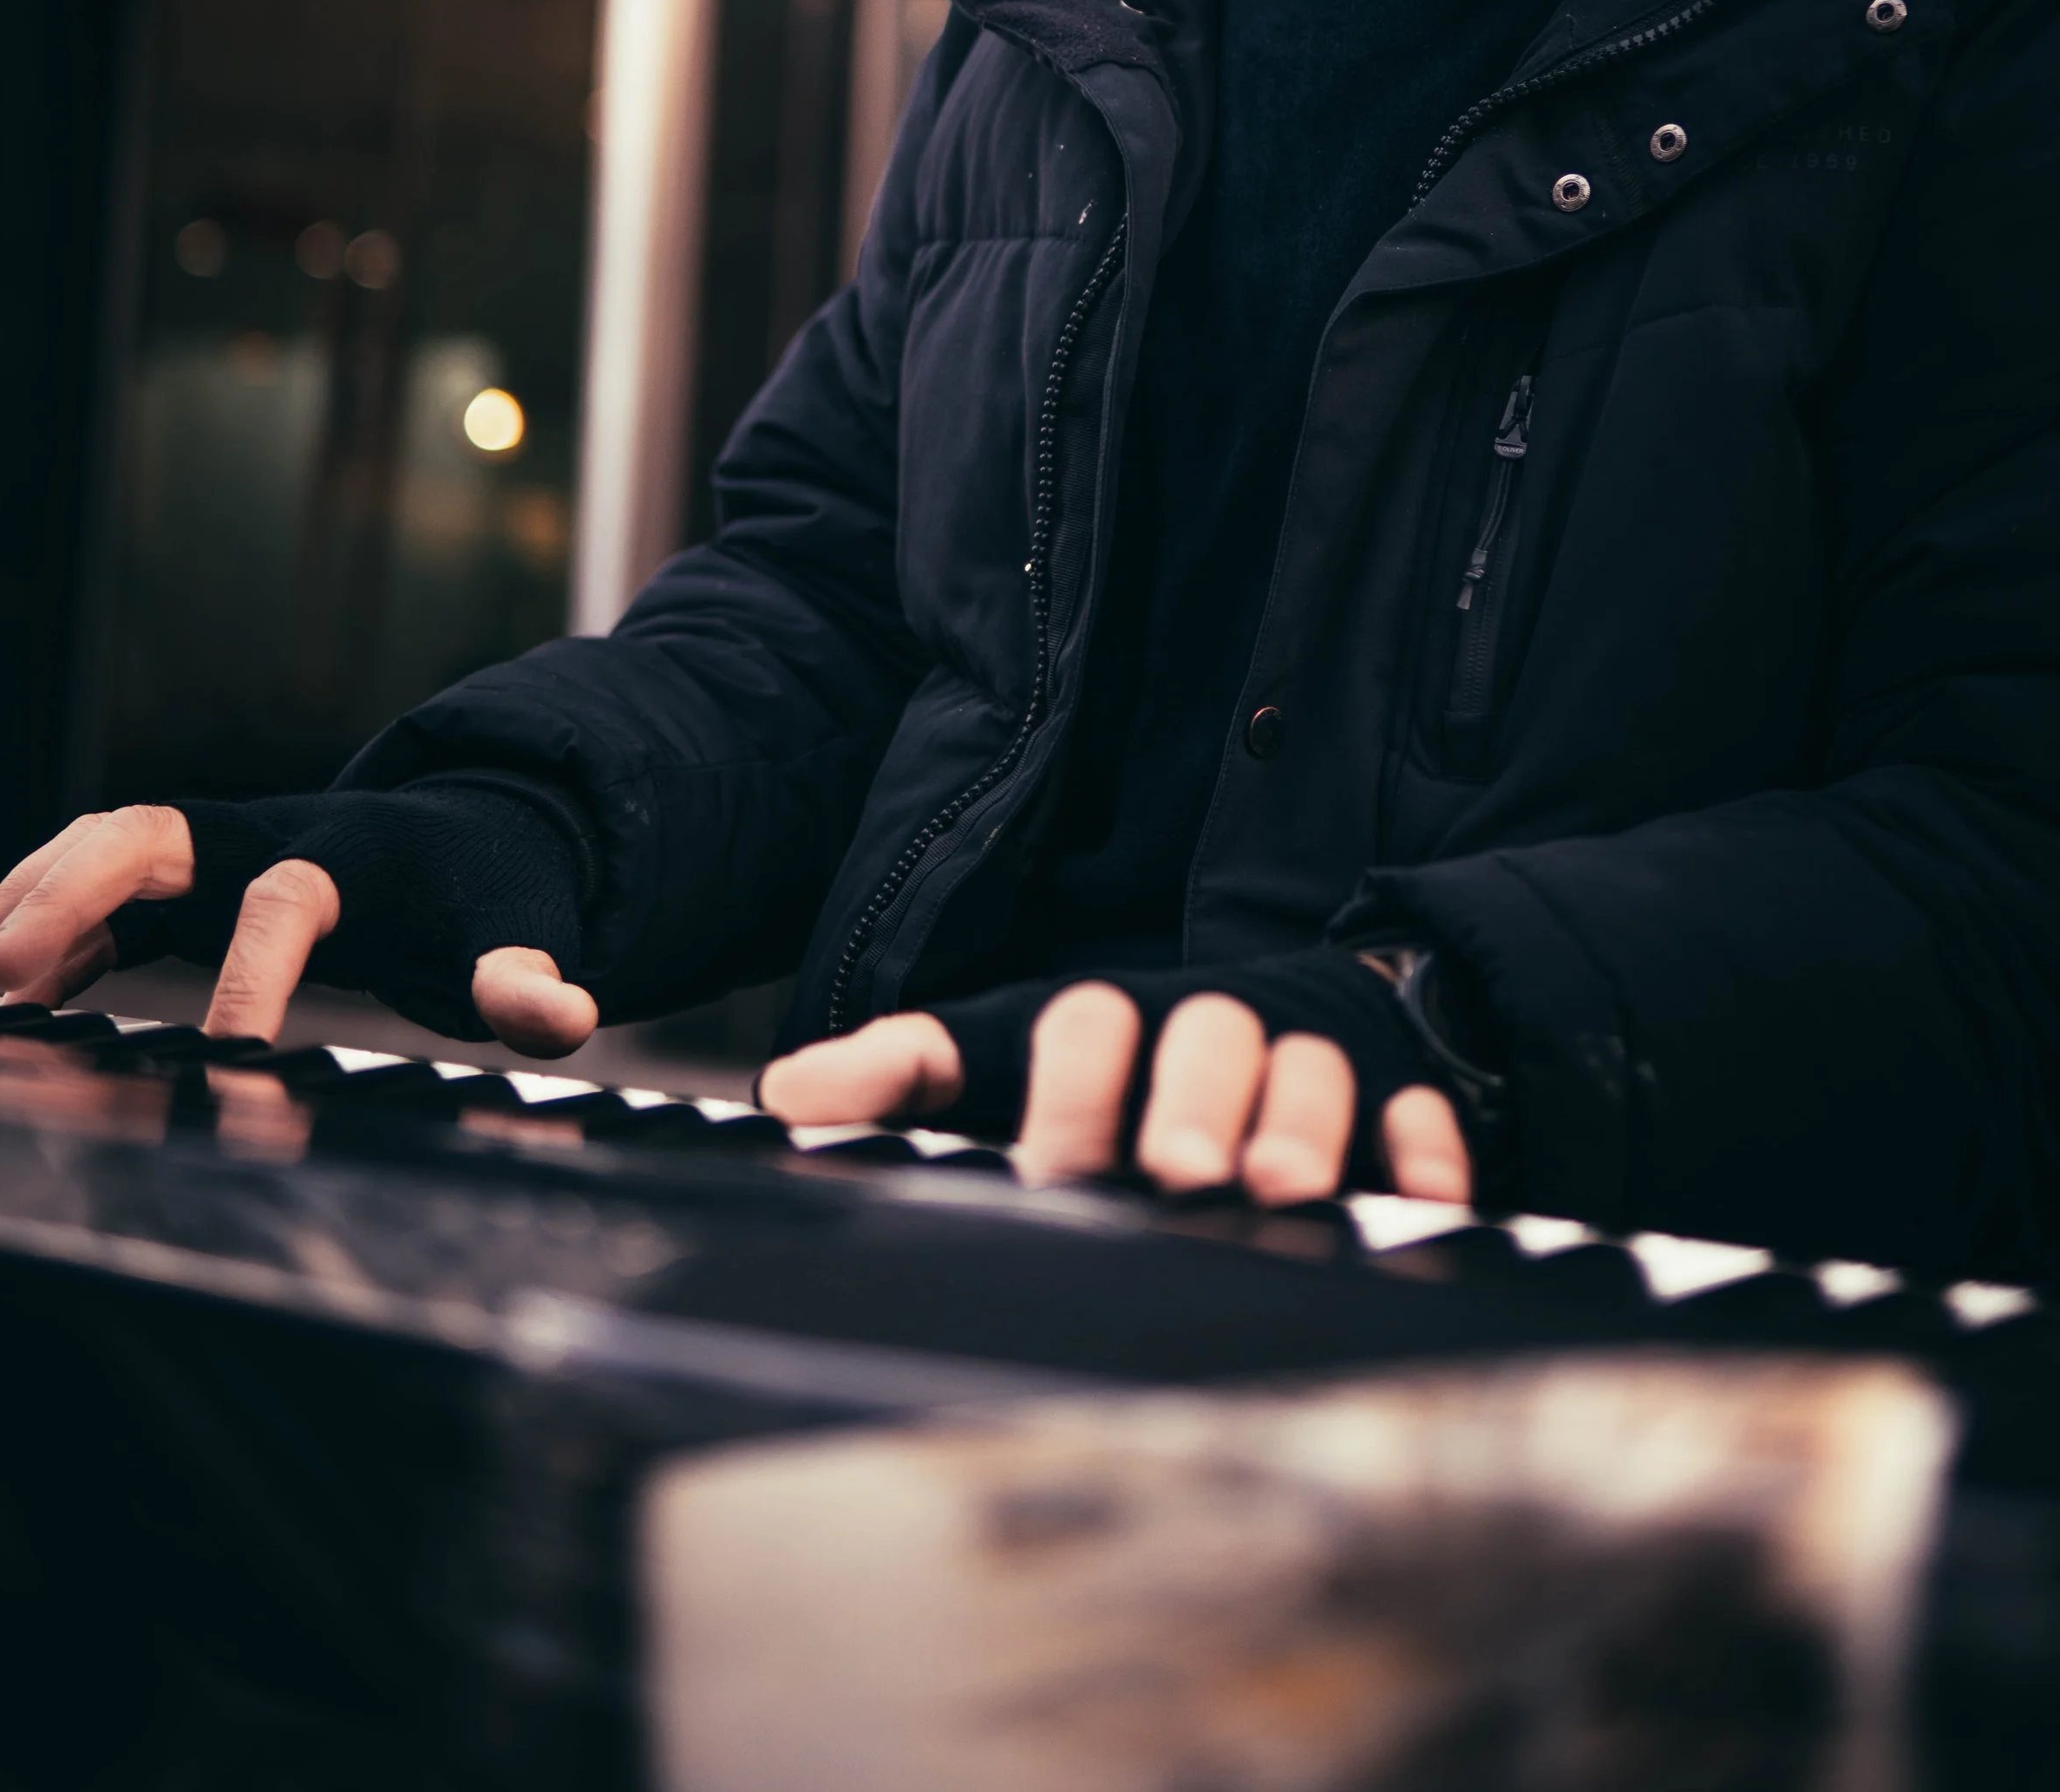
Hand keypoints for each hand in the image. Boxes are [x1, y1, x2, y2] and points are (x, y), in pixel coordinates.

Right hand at [0, 806, 599, 1056]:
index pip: (289, 902)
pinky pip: (102, 889)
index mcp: (353, 859)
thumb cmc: (485, 899)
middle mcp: (270, 837)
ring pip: (108, 849)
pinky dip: (43, 924)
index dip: (252, 972)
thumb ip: (530, 982)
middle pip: (154, 836)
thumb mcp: (518, 938)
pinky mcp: (191, 878)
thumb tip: (569, 1019)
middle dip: (71, 895)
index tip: (223, 1053)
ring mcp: (221, 851)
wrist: (469, 837)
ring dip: (31, 898)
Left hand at [759, 980, 1471, 1207]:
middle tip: (1179, 1172)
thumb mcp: (1001, 1061)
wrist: (1299, 1010)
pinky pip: (1422, 1114)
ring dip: (1296, 1123)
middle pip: (1206, 1031)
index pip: (1083, 1019)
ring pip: (1310, 1065)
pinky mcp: (1399, 1097)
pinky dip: (1421, 1150)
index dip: (1069, 1086)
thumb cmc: (1127, 1068)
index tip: (1055, 1166)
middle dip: (1192, 1100)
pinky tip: (1415, 1196)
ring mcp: (1311, 1057)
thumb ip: (905, 1072)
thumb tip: (784, 1092)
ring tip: (1280, 1191)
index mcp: (1115, 1021)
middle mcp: (1211, 1029)